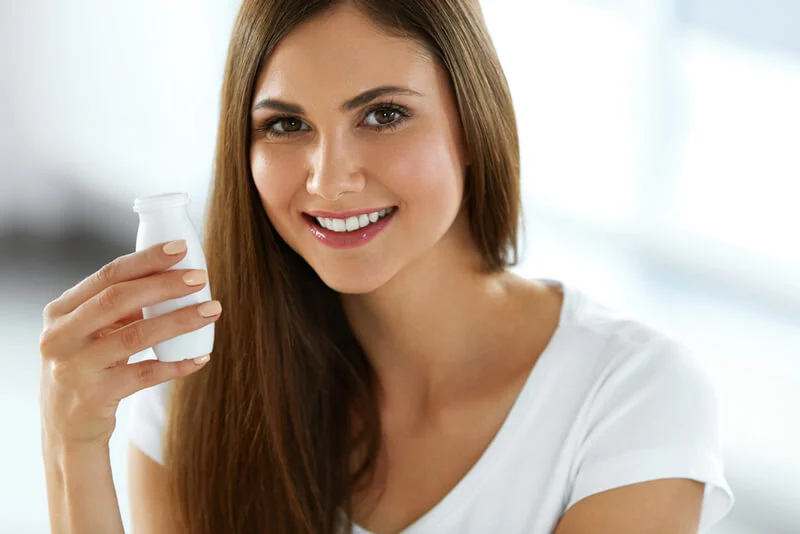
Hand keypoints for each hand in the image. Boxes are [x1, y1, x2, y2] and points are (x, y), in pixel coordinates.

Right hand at [39, 240, 221, 448]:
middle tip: (200, 278)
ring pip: (136, 336)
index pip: (107, 275)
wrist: (66, 430)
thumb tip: (171, 276)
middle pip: (118, 299)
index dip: (146, 260)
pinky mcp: (93, 397)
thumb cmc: (87, 369)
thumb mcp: (90, 333)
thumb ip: (119, 307)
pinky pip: (145, 375)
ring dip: (179, 321)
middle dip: (164, 285)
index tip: (180, 248)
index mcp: (60, 312)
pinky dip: (176, 364)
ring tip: (212, 310)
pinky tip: (200, 357)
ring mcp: (74, 368)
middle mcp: (60, 337)